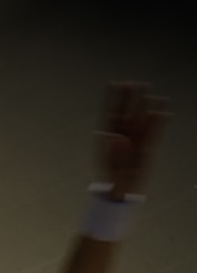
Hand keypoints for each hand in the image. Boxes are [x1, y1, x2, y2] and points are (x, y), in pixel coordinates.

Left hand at [96, 82, 169, 199]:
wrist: (123, 190)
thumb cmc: (113, 180)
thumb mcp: (110, 169)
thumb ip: (113, 152)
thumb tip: (115, 137)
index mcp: (109, 138)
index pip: (109, 114)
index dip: (111, 99)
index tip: (113, 84)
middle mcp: (122, 135)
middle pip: (126, 112)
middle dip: (130, 97)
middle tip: (134, 83)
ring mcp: (135, 139)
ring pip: (140, 118)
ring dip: (144, 104)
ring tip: (149, 90)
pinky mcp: (147, 145)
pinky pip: (153, 130)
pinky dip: (158, 120)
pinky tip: (163, 109)